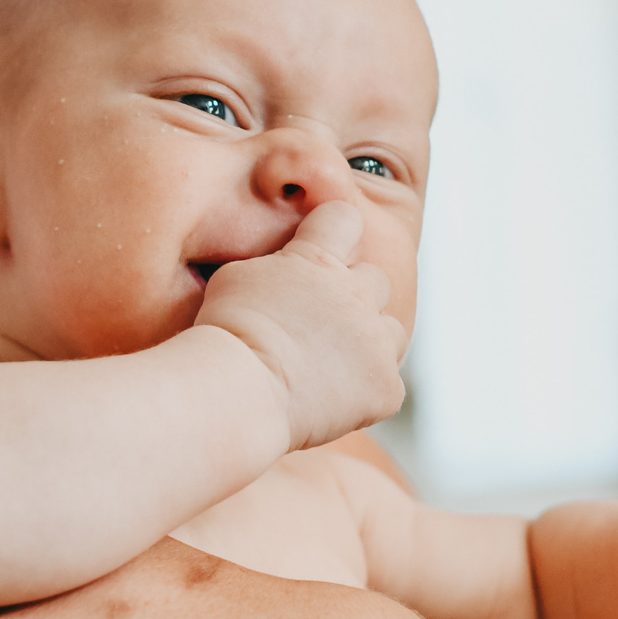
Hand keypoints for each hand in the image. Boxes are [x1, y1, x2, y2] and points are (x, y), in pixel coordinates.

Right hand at [195, 201, 407, 451]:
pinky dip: (366, 392)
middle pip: (376, 278)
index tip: (321, 253)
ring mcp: (376, 340)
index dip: (334, 231)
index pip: (344, 217)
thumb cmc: (225, 334)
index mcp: (319, 259)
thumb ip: (274, 266)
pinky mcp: (385, 385)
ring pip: (392, 331)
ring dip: (370, 342)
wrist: (239, 390)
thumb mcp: (236, 278)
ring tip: (332, 364)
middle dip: (354, 297)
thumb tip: (282, 268)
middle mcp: (356, 293)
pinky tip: (333, 401)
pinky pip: (387, 384)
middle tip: (319, 325)